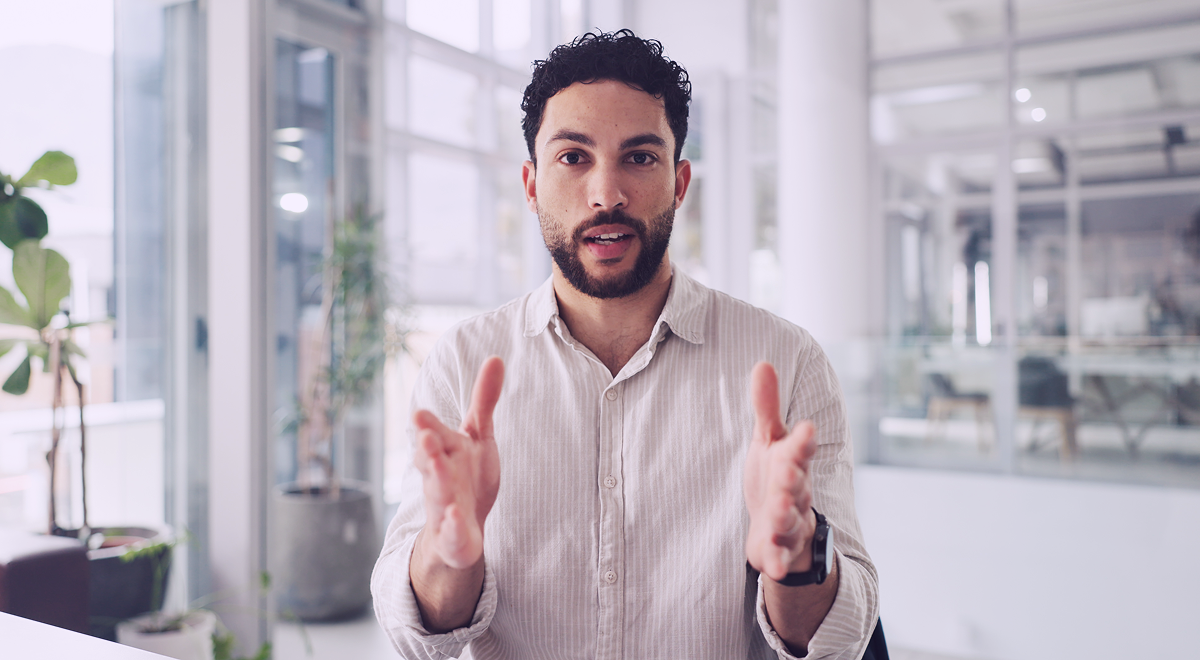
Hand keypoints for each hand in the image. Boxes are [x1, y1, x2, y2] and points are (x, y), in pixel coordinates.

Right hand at [413, 356, 504, 569]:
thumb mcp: (479, 437)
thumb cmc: (468, 476)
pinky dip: (451, 524)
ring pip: (435, 493)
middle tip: (425, 436)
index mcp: (444, 451)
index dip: (428, 426)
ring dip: (435, 481)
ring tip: (437, 468)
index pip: (434, 435)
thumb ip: (484, 401)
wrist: (463, 528)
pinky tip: (454, 516)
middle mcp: (438, 476)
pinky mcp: (451, 534)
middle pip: (429, 461)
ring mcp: (442, 506)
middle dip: (426, 449)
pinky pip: (450, 531)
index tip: (420, 414)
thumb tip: (496, 357)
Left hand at [744, 362, 818, 581]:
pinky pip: (779, 556)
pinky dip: (777, 561)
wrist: (779, 527)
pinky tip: (772, 567)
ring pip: (790, 520)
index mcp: (793, 462)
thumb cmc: (775, 476)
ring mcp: (789, 522)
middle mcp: (796, 491)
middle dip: (792, 478)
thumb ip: (766, 407)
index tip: (807, 429)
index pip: (800, 449)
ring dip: (784, 517)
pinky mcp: (778, 549)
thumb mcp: (769, 441)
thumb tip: (763, 362)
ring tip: (775, 512)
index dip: (803, 441)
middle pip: (796, 484)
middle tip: (786, 471)